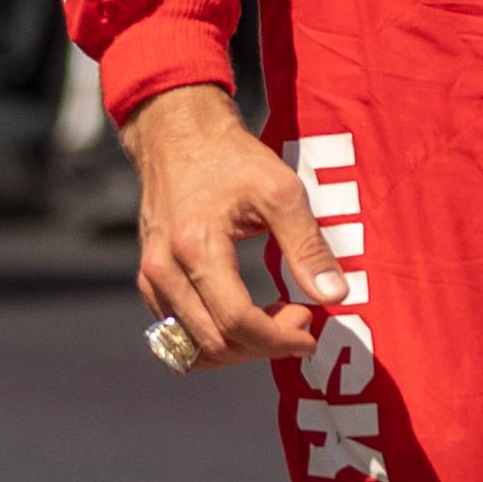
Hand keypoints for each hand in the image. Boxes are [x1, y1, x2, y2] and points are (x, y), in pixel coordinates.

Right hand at [125, 85, 337, 369]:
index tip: (310, 329)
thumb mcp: (279, 190)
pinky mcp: (149, 280)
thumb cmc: (230, 157)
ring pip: (192, 348)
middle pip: (215, 343)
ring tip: (272, 320)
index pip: (237, 321)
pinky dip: (213, 338)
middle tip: (298, 319)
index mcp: (196, 246)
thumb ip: (307, 245)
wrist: (177, 133)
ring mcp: (151, 278)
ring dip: (239, 348)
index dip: (279, 338)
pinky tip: (243, 317)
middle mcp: (164, 269)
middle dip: (264, 345)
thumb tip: (333, 295)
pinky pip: (177, 333)